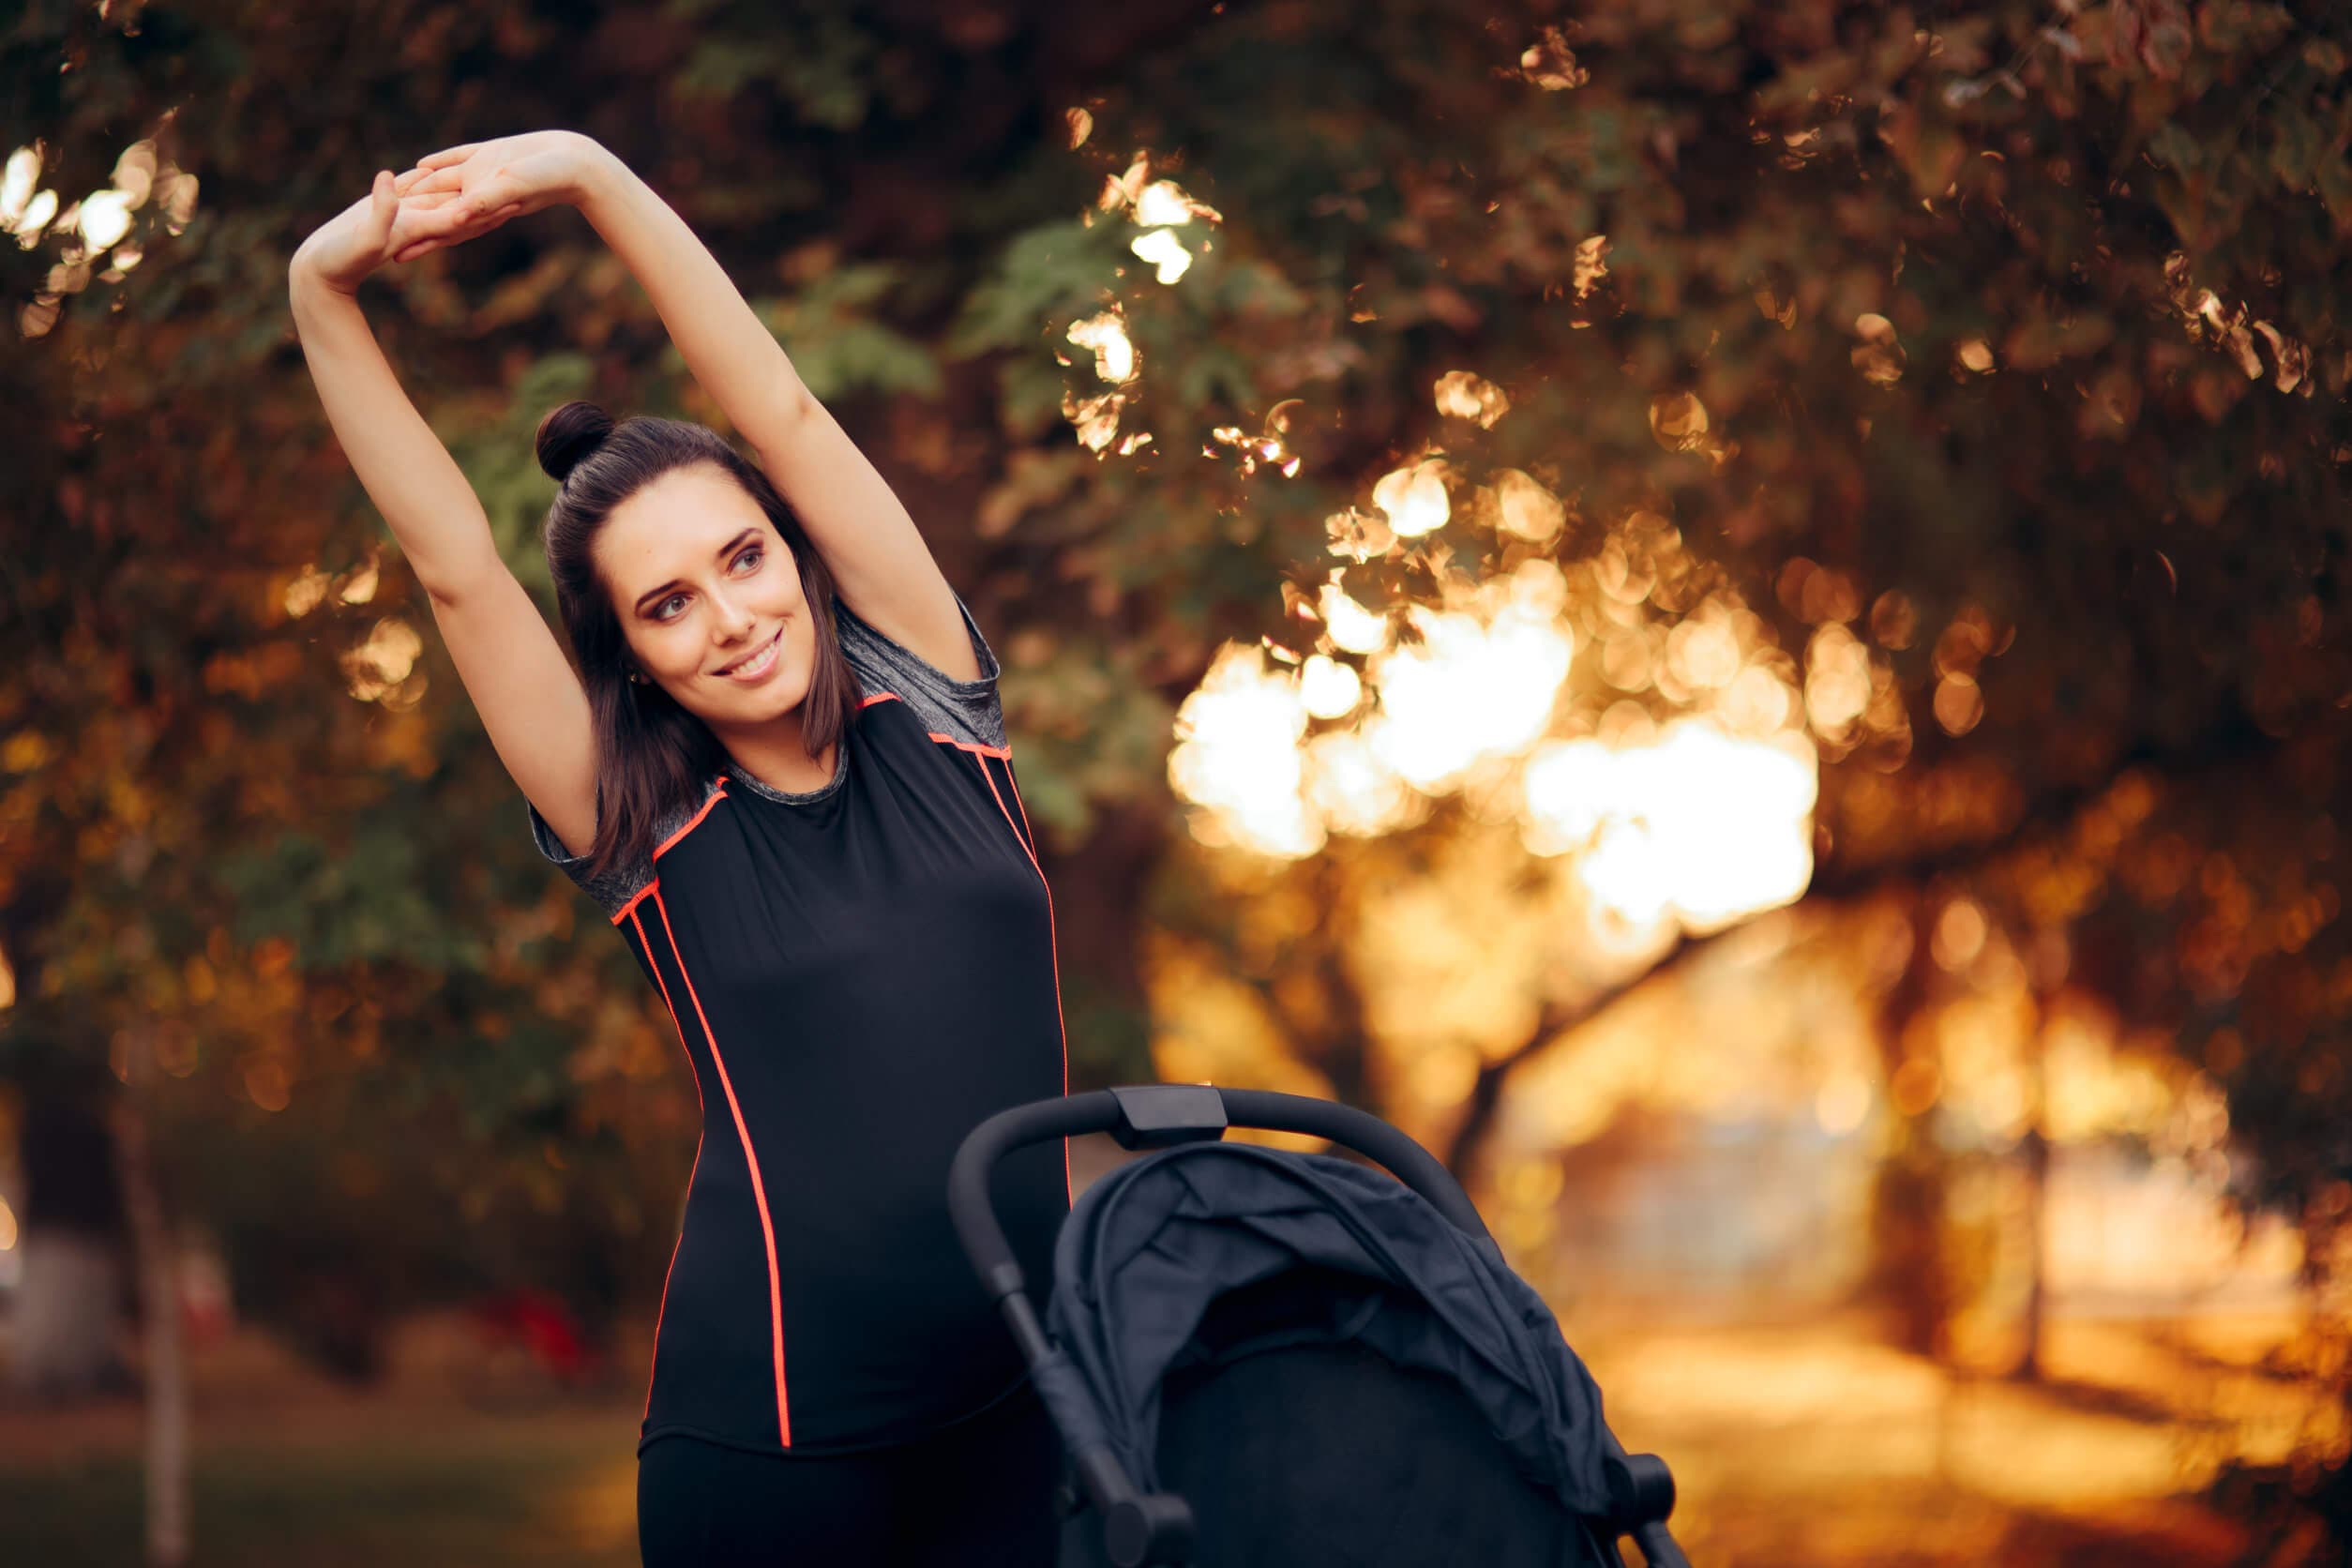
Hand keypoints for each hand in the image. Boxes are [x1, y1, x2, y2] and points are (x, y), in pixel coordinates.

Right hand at [290, 168, 528, 293]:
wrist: (321, 272)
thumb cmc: (341, 260)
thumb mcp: (364, 236)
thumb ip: (381, 211)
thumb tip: (391, 180)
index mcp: (420, 228)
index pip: (464, 215)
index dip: (489, 204)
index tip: (518, 194)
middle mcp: (417, 222)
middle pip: (461, 206)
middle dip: (490, 196)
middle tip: (524, 181)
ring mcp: (401, 216)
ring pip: (439, 196)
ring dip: (462, 186)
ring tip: (490, 172)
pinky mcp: (383, 210)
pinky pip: (410, 191)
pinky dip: (424, 179)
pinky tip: (436, 168)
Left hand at [390, 130, 601, 262]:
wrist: (575, 163)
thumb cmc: (549, 179)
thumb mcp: (513, 187)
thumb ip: (485, 201)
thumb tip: (456, 216)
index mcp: (481, 208)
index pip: (442, 228)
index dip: (418, 240)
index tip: (392, 253)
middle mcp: (478, 195)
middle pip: (435, 209)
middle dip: (409, 220)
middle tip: (378, 233)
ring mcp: (482, 175)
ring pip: (441, 184)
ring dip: (418, 190)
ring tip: (392, 199)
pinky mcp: (490, 156)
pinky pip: (455, 159)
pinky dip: (437, 161)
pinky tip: (420, 163)